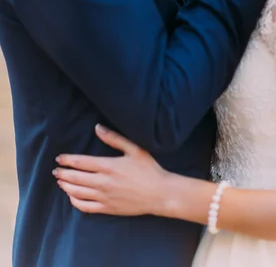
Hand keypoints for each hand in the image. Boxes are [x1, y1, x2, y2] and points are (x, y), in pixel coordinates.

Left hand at [53, 125, 168, 215]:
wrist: (159, 193)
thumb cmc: (149, 169)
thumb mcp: (135, 149)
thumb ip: (114, 138)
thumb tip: (97, 127)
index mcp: (109, 166)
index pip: (81, 162)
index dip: (67, 160)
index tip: (59, 158)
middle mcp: (103, 182)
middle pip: (76, 177)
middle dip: (63, 173)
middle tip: (55, 170)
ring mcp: (104, 197)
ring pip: (77, 192)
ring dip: (66, 186)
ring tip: (60, 181)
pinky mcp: (107, 208)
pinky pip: (85, 207)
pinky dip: (75, 201)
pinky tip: (72, 196)